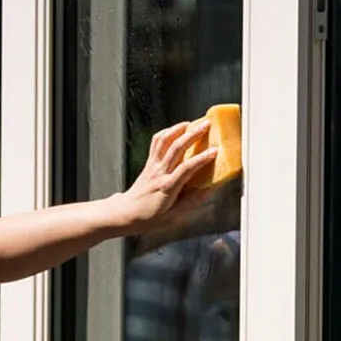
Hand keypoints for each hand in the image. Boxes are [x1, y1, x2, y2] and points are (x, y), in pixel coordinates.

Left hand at [115, 118, 220, 233]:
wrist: (125, 213)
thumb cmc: (149, 218)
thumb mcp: (173, 218)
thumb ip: (192, 203)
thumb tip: (209, 190)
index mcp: (167, 188)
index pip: (186, 169)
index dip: (201, 159)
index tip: (214, 151)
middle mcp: (159, 173)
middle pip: (176, 148)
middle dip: (193, 134)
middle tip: (207, 125)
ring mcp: (153, 166)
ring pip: (165, 141)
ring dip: (179, 128)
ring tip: (192, 122)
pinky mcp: (149, 162)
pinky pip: (156, 143)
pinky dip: (166, 132)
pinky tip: (176, 130)